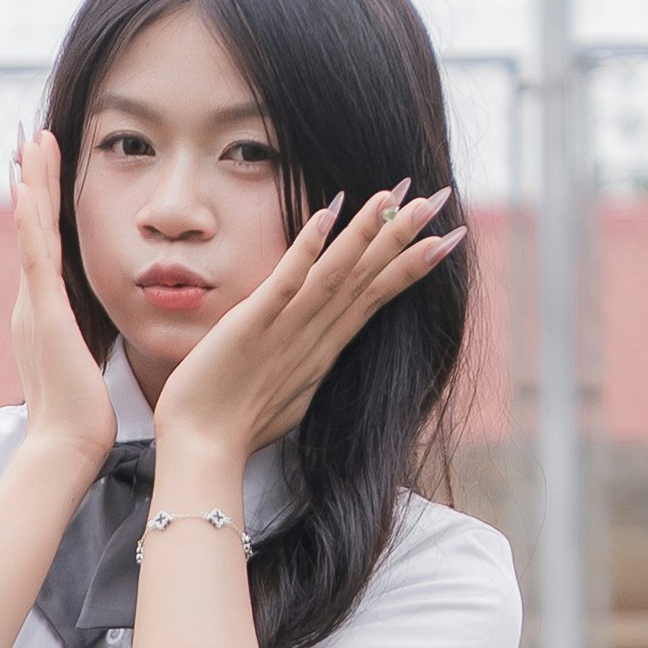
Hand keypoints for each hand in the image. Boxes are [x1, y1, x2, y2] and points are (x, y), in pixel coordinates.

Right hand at [7, 128, 119, 491]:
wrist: (66, 449)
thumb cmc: (83, 417)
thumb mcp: (89, 363)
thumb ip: (91, 338)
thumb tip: (104, 327)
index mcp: (44, 312)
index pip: (45, 245)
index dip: (45, 204)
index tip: (46, 168)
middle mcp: (32, 302)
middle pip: (33, 226)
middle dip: (33, 179)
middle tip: (32, 137)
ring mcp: (34, 305)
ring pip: (31, 229)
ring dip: (31, 182)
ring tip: (30, 141)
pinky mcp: (44, 313)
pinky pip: (34, 254)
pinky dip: (29, 218)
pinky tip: (27, 185)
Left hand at [146, 181, 457, 480]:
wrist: (202, 451)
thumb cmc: (235, 427)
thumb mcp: (286, 393)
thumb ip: (304, 364)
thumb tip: (316, 354)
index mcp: (324, 351)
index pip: (375, 298)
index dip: (409, 266)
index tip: (445, 239)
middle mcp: (314, 337)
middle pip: (367, 279)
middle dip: (404, 237)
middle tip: (439, 199)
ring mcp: (286, 330)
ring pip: (337, 274)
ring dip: (367, 234)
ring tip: (394, 196)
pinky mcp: (252, 326)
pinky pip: (285, 282)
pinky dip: (308, 249)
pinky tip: (328, 214)